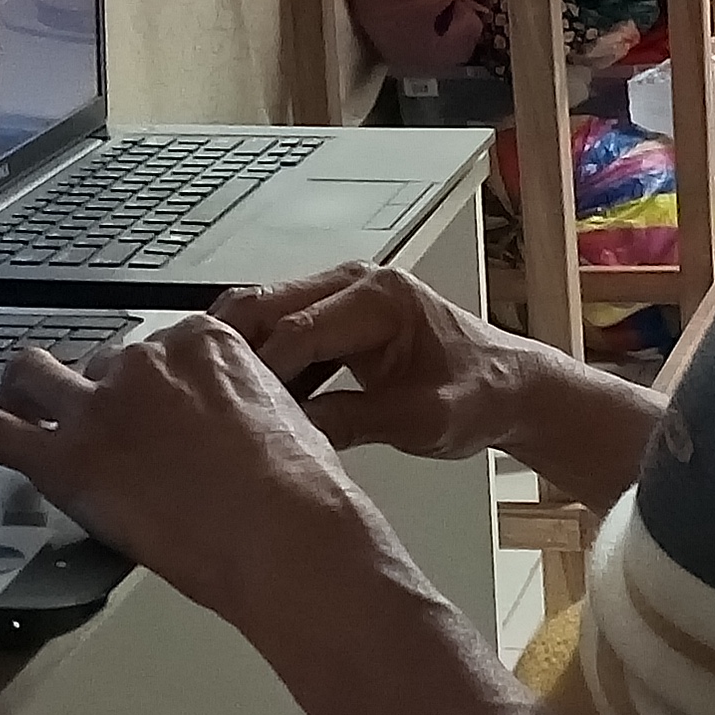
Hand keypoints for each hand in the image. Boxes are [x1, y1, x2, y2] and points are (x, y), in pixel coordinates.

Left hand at [0, 317, 380, 619]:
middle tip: (101, 433)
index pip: (156, 352)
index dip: (149, 387)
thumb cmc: (301, 491)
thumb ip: (244, 411)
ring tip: (4, 406)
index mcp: (203, 342)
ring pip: (34, 379)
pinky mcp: (67, 456)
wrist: (283, 531)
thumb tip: (235, 434)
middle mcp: (144, 360)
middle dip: (96, 396)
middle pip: (99, 366)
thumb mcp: (287, 423)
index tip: (152, 410)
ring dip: (18, 392)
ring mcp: (99, 405)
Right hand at [214, 264, 537, 463]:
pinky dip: (262, 358)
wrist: (511, 387)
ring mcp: (343, 297)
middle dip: (234, 350)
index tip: (235, 406)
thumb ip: (357, 421)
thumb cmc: (481, 395)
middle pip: (268, 306)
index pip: (299, 328)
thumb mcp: (422, 420)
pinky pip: (283, 329)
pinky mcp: (336, 318)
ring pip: (267, 313)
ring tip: (216, 396)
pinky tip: (248, 394)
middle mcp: (356, 284)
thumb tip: (294, 430)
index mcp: (381, 298)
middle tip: (203, 396)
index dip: (262, 370)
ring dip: (241, 352)